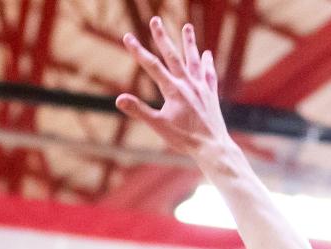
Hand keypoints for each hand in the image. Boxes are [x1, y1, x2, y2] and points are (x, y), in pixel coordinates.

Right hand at [116, 18, 231, 162]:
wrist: (211, 147)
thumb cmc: (184, 139)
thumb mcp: (158, 126)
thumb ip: (139, 110)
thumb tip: (119, 100)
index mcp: (173, 90)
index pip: (152, 66)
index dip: (138, 51)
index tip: (127, 37)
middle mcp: (188, 83)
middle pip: (173, 55)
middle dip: (162, 37)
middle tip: (155, 19)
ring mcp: (201, 87)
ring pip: (194, 60)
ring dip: (189, 42)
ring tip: (187, 27)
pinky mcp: (211, 94)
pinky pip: (209, 74)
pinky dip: (207, 63)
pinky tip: (207, 54)